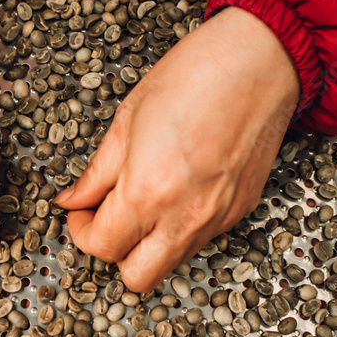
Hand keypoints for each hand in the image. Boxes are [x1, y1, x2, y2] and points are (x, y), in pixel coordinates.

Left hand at [54, 7, 299, 291]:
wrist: (263, 59)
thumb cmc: (197, 74)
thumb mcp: (127, 118)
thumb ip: (96, 172)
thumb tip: (72, 199)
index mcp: (148, 192)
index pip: (102, 247)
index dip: (81, 232)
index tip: (80, 212)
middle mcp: (185, 217)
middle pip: (137, 277)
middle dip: (114, 254)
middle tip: (106, 218)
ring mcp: (217, 219)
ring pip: (170, 263)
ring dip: (147, 245)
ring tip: (141, 203)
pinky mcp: (239, 211)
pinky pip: (199, 240)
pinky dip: (178, 228)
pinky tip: (175, 191)